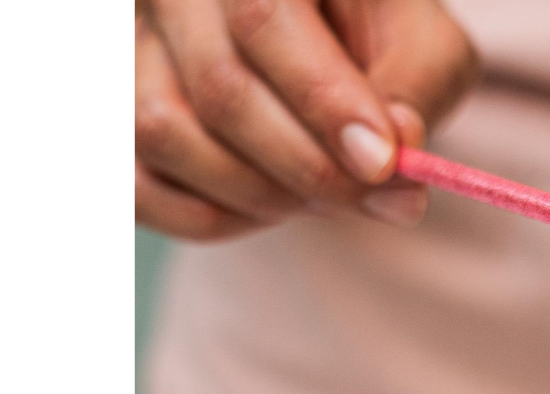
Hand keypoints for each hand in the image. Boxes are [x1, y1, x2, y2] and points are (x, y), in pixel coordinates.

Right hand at [134, 0, 478, 242]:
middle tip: (382, 197)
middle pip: (219, 89)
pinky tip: (274, 205)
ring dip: (262, 196)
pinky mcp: (127, 112)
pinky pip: (142, 186)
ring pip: (169, 136)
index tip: (383, 164)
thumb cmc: (381, 41)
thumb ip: (416, 90)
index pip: (263, 20)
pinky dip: (215, 218)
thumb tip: (392, 149)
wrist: (336, 46)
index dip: (323, 102)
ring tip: (329, 193)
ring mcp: (139, 49)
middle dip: (309, 168)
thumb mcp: (423, 49)